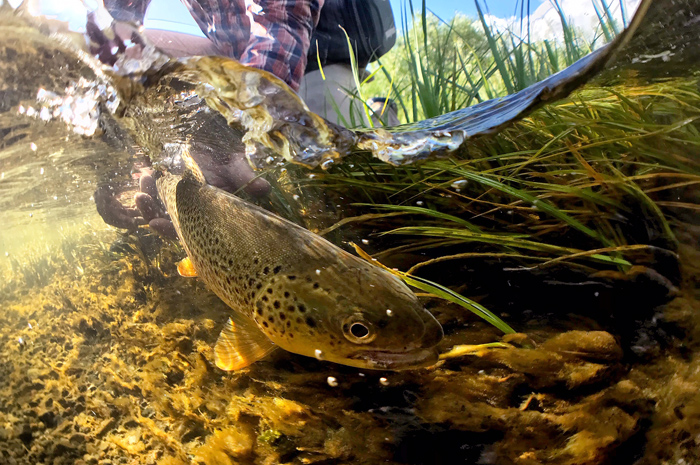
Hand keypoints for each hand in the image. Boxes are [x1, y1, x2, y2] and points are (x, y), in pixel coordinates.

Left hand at [95, 156, 270, 239]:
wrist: (218, 142)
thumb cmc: (229, 158)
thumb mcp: (238, 167)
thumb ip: (246, 178)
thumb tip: (263, 188)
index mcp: (206, 213)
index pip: (187, 230)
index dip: (171, 231)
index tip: (155, 223)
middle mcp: (190, 209)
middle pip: (166, 220)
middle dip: (150, 212)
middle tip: (140, 198)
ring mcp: (177, 197)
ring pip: (156, 206)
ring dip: (146, 196)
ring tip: (144, 178)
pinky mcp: (167, 184)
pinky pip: (153, 189)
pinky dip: (147, 184)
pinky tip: (144, 171)